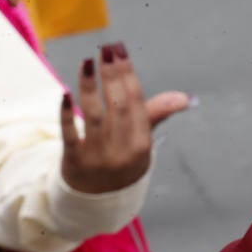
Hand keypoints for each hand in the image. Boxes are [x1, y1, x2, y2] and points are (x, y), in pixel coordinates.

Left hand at [59, 43, 188, 194]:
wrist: (97, 201)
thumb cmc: (124, 161)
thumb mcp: (143, 141)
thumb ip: (157, 114)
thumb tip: (185, 98)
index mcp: (142, 143)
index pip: (135, 101)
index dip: (128, 74)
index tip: (120, 52)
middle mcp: (121, 150)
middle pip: (117, 105)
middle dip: (112, 75)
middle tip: (106, 50)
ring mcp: (97, 156)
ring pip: (93, 115)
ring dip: (90, 87)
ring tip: (87, 62)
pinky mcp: (72, 161)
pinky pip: (69, 134)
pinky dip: (66, 114)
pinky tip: (65, 93)